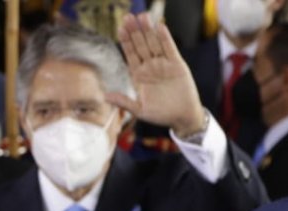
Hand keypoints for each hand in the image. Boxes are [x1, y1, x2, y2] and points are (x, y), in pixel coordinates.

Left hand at [108, 13, 205, 133]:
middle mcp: (150, 67)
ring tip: (142, 16)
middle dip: (135, 31)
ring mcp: (164, 64)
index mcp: (139, 75)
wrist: (182, 117)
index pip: (131, 54)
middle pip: (141, 45)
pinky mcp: (177, 64)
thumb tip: (104, 96)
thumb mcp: (140, 110)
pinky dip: (165, 38)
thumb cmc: (161, 115)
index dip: (126, 42)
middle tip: (128, 17)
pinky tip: (160, 26)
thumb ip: (123, 101)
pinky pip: (170, 48)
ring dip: (148, 30)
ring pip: (154, 43)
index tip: (120, 29)